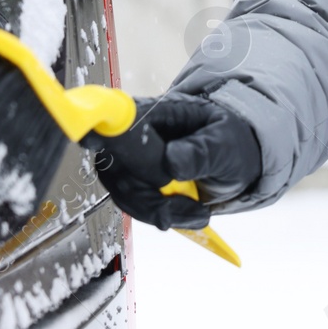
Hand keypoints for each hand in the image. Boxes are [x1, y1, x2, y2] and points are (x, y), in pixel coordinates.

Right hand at [84, 92, 260, 229]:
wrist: (234, 159)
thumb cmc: (229, 141)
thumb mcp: (226, 142)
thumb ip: (202, 151)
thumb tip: (172, 162)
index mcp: (157, 113)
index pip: (119, 118)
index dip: (103, 129)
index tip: (93, 141)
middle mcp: (134, 133)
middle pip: (115, 165)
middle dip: (149, 193)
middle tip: (193, 206)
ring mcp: (131, 159)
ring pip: (123, 191)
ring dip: (159, 210)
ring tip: (197, 212)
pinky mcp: (135, 182)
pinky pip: (134, 205)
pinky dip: (161, 215)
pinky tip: (189, 214)